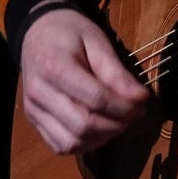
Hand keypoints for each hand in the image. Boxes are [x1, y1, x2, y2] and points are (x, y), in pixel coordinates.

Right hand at [18, 9, 153, 154]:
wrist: (38, 32)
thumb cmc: (71, 33)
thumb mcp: (97, 42)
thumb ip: (116, 72)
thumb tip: (140, 98)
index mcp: (54, 67)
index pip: (95, 99)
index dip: (124, 106)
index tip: (144, 102)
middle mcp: (39, 93)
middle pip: (83, 125)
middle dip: (116, 125)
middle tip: (135, 114)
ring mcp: (33, 111)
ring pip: (71, 142)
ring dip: (102, 138)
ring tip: (119, 121)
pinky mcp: (34, 122)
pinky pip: (60, 145)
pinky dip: (85, 144)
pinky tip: (100, 129)